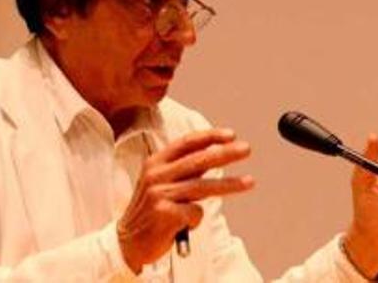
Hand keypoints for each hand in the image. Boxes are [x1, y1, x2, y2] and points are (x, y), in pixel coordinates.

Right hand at [117, 128, 254, 272]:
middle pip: (199, 160)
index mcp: (156, 163)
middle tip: (246, 149)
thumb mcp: (162, 182)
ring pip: (203, 186)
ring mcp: (159, 194)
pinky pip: (195, 212)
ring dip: (230, 184)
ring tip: (250, 182)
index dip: (210, 136)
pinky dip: (196, 218)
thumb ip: (186, 168)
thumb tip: (219, 152)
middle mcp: (156, 175)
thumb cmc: (151, 209)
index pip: (187, 143)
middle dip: (226, 154)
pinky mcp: (163, 214)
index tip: (231, 134)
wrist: (127, 242)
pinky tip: (185, 224)